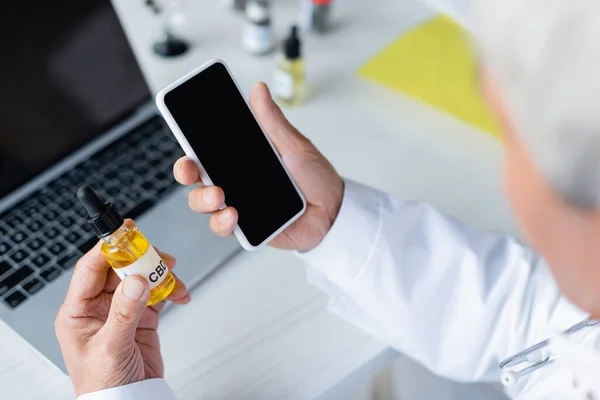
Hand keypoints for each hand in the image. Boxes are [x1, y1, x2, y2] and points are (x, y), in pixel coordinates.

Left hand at [55, 238, 189, 396]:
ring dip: (161, 276)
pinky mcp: (142, 317)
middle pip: (120, 269)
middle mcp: (99, 307)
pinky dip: (171, 290)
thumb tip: (135, 281)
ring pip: (141, 277)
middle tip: (160, 257)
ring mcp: (122, 311)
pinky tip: (179, 294)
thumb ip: (124, 313)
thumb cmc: (104, 385)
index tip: (125, 232)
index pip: (91, 269)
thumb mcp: (111, 348)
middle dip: (142, 260)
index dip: (108, 247)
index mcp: (78, 311)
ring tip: (174, 281)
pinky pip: (157, 293)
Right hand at [173, 82, 343, 251]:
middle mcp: (236, 179)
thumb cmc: (316, 178)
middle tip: (192, 170)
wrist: (334, 213)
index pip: (208, 148)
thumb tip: (259, 90)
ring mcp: (238, 203)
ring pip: (203, 202)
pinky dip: (222, 221)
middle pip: (196, 175)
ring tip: (221, 196)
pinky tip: (234, 215)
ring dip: (204, 198)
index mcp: (244, 157)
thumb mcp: (295, 146)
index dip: (190, 142)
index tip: (183, 135)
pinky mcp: (246, 227)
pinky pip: (223, 226)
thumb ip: (272, 122)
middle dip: (186, 172)